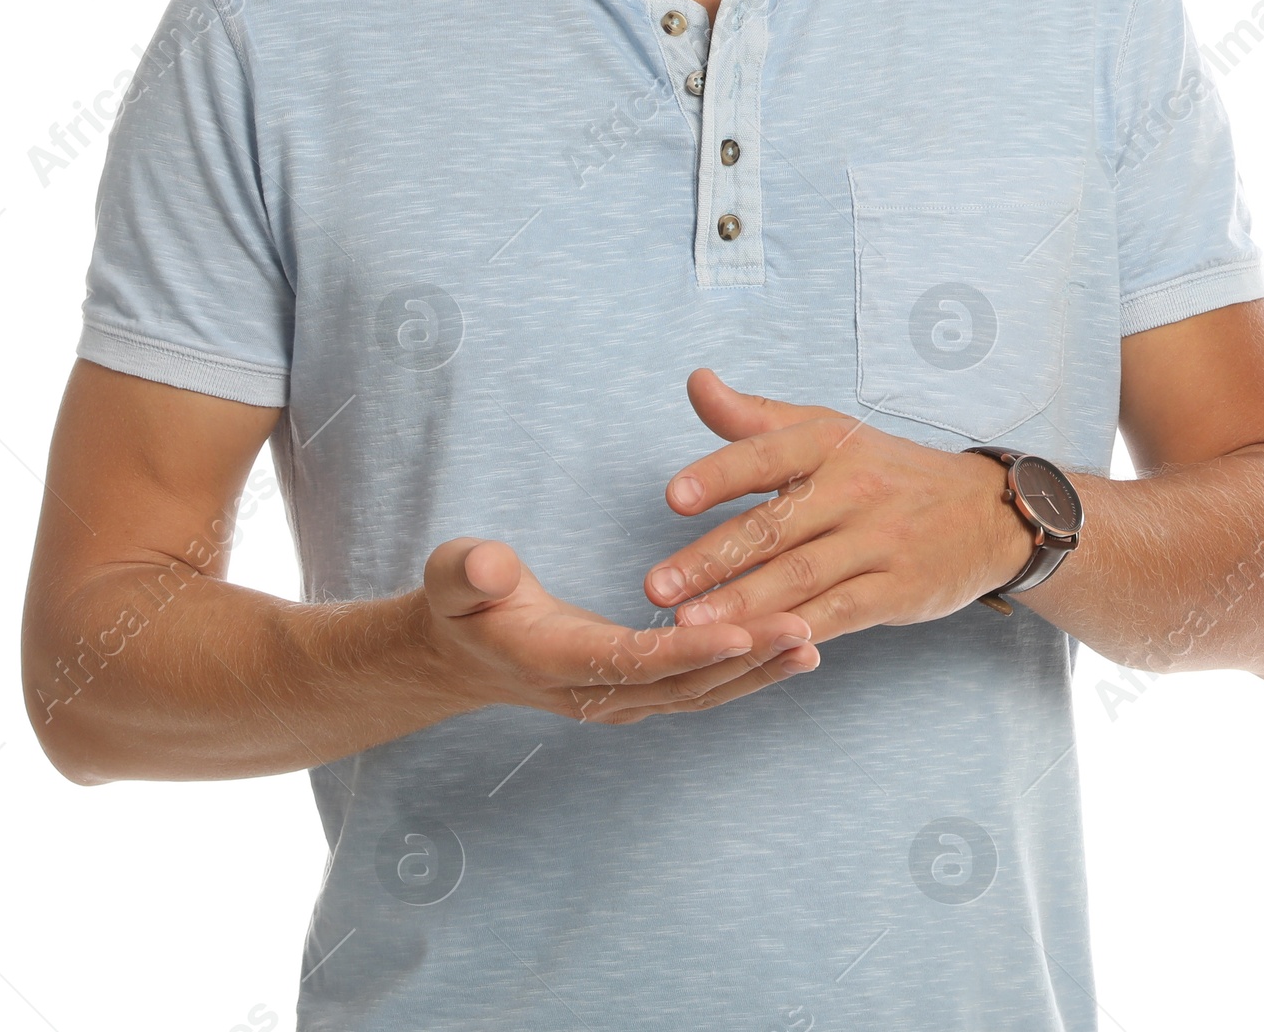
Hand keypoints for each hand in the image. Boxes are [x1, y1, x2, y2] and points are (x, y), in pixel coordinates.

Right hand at [414, 535, 820, 727]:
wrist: (461, 652)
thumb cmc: (462, 601)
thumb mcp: (452, 575)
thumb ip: (469, 570)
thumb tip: (492, 565)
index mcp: (555, 660)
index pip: (632, 660)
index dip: (688, 651)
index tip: (742, 633)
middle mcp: (594, 692)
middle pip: (680, 683)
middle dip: (744, 661)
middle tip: (803, 630)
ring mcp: (619, 699)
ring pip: (698, 693)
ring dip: (756, 673)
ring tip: (812, 643)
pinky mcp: (638, 691)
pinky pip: (699, 689)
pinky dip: (745, 674)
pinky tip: (789, 652)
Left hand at [641, 370, 1035, 641]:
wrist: (984, 513)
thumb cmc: (883, 470)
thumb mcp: (825, 431)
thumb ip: (753, 417)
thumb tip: (696, 380)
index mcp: (828, 443)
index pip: (765, 456)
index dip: (718, 477)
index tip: (672, 499)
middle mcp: (853, 489)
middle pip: (773, 527)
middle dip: (711, 559)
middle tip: (656, 586)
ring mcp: (878, 542)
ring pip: (798, 577)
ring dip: (740, 604)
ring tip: (687, 626)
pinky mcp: (896, 591)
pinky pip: (837, 614)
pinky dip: (795, 631)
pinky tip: (754, 646)